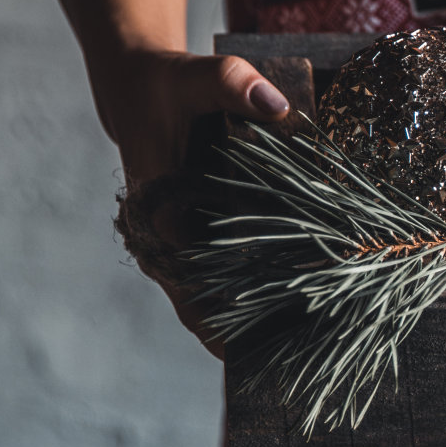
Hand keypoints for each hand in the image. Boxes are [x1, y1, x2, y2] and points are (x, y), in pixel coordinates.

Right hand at [91, 48, 289, 350]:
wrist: (143, 87)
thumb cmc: (171, 84)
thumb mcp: (200, 77)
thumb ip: (234, 87)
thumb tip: (277, 107)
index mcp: (158, 213)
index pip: (193, 284)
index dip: (228, 318)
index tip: (265, 344)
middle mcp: (165, 239)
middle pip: (204, 308)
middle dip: (245, 340)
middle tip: (295, 369)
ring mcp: (181, 243)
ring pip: (213, 302)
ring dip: (251, 328)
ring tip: (302, 360)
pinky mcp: (199, 237)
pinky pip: (225, 280)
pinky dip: (255, 300)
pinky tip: (297, 321)